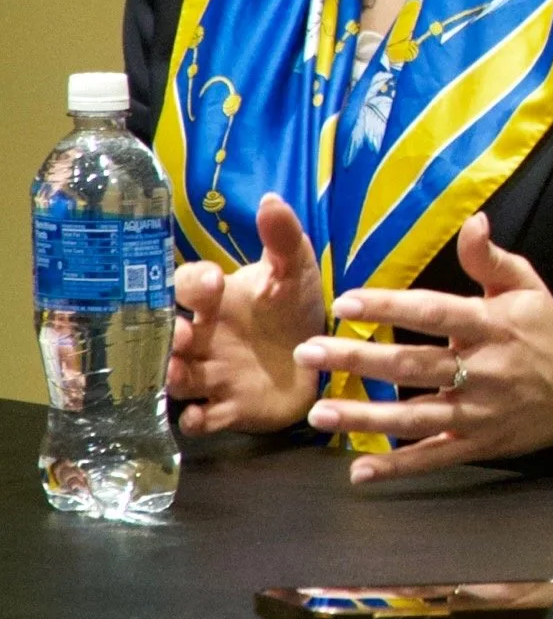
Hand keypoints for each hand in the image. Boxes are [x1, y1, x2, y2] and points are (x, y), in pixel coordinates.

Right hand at [168, 192, 324, 433]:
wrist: (317, 358)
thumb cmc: (293, 310)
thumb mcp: (295, 272)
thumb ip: (283, 238)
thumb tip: (270, 199)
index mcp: (216, 302)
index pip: (188, 286)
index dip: (195, 284)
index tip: (213, 282)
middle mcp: (203, 338)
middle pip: (169, 334)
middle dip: (169, 335)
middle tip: (182, 335)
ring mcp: (211, 375)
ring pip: (177, 377)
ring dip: (174, 375)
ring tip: (179, 371)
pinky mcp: (226, 409)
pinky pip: (200, 419)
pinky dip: (196, 420)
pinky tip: (200, 417)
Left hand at [290, 214, 552, 483]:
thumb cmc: (548, 332)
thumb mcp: (528, 288)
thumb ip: (492, 259)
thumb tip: (473, 222)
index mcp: (492, 326)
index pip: (434, 313)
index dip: (390, 308)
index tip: (346, 302)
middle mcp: (483, 370)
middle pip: (413, 366)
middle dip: (358, 360)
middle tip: (307, 354)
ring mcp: (480, 412)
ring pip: (415, 416)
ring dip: (365, 416)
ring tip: (319, 412)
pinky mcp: (479, 444)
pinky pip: (435, 456)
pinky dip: (398, 467)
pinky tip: (359, 471)